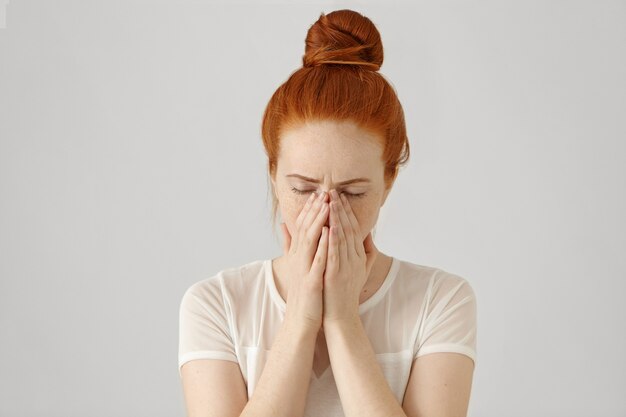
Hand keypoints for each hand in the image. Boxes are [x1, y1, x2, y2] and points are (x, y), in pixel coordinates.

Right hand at [279, 191, 329, 331]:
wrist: (300, 320)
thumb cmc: (303, 293)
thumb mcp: (294, 265)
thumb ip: (290, 244)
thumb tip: (284, 225)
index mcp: (298, 255)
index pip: (302, 227)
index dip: (309, 209)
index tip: (318, 194)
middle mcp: (299, 259)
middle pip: (305, 229)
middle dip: (315, 210)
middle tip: (324, 192)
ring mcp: (304, 269)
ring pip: (310, 240)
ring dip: (318, 222)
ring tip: (327, 206)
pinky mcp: (312, 281)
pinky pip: (318, 260)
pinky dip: (323, 246)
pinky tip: (330, 233)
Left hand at [322, 189, 377, 322]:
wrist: (341, 317)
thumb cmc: (345, 293)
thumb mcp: (359, 270)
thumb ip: (364, 252)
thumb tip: (366, 234)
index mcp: (358, 256)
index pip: (354, 228)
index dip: (347, 211)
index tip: (339, 196)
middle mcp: (354, 259)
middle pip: (349, 229)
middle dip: (341, 209)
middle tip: (334, 191)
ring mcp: (346, 267)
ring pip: (343, 238)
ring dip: (337, 219)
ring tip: (331, 203)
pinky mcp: (336, 275)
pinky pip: (335, 255)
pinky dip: (333, 241)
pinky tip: (329, 228)